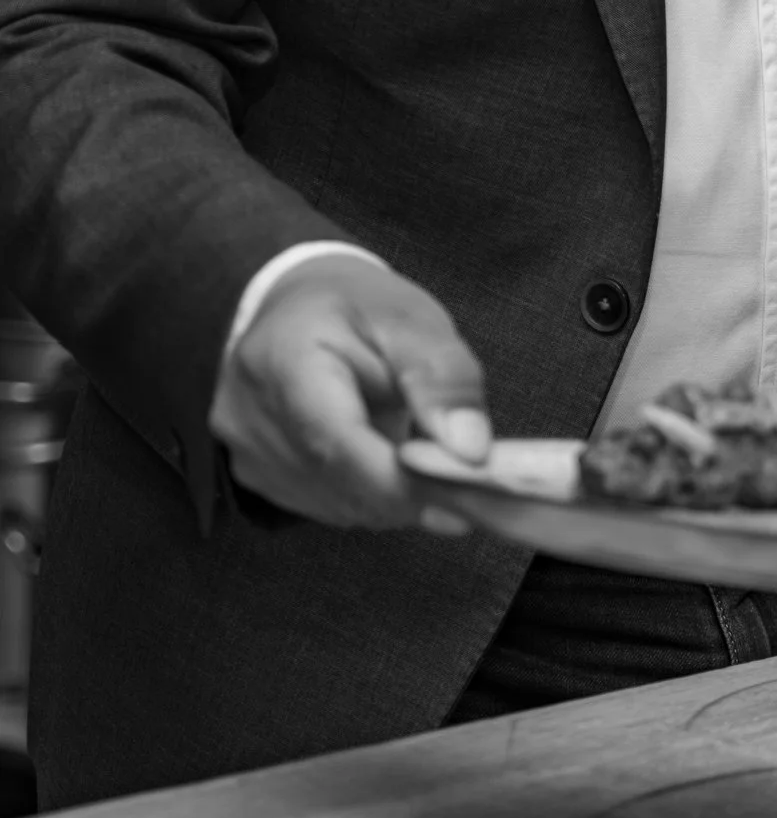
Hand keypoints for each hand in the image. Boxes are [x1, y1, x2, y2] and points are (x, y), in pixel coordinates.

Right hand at [210, 254, 491, 530]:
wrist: (298, 310)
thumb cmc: (359, 309)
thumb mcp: (413, 321)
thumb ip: (442, 380)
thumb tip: (471, 451)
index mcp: (282, 361)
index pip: (341, 444)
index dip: (408, 480)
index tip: (471, 493)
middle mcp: (248, 416)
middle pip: (345, 483)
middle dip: (422, 493)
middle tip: (487, 489)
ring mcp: (248, 452)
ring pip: (344, 505)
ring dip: (403, 499)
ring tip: (448, 467)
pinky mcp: (259, 477)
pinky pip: (333, 507)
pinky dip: (380, 499)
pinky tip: (403, 469)